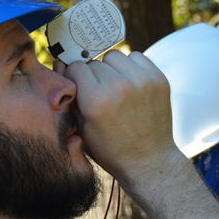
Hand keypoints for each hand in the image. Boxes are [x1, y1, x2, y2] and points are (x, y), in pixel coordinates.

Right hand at [58, 51, 182, 182]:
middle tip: (100, 94)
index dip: (75, 78)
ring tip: (116, 88)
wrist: (148, 162)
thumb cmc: (111, 150)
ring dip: (112, 69)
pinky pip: (137, 57)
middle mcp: (118, 86)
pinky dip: (131, 67)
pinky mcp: (158, 79)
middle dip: (93, 76)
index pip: (76, 67)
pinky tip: (131, 85)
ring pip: (114, 56)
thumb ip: (70, 96)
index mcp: (95, 100)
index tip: (80, 87)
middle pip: (94, 62)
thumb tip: (60, 64)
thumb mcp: (82, 128)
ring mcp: (141, 81)